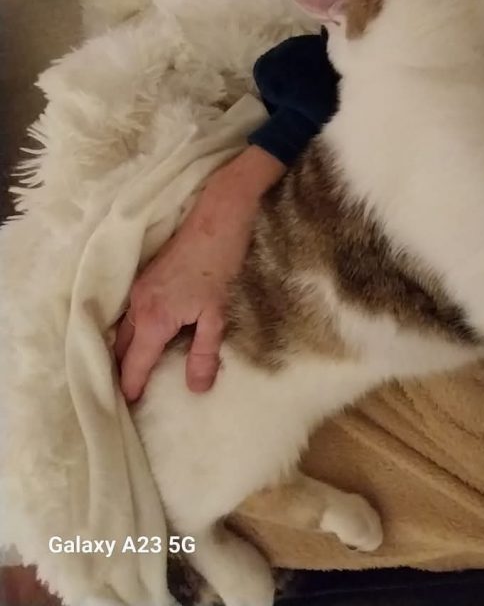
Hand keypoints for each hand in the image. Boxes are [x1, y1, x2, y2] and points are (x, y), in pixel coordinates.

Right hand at [114, 146, 285, 400]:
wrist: (218, 218)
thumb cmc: (220, 265)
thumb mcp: (217, 314)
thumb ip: (205, 353)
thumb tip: (197, 389)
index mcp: (152, 319)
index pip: (133, 363)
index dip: (131, 387)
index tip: (128, 408)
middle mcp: (137, 306)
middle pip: (120, 349)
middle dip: (122, 373)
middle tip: (130, 395)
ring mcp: (138, 290)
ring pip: (123, 330)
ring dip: (126, 352)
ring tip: (135, 373)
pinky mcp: (146, 279)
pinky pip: (130, 315)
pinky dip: (132, 334)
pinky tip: (145, 340)